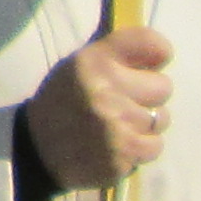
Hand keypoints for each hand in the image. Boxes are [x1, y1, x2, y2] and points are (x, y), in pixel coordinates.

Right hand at [26, 28, 175, 193]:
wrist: (37, 148)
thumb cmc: (64, 100)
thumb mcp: (80, 64)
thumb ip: (118, 53)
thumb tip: (164, 53)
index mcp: (94, 62)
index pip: (150, 43)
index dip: (157, 54)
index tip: (151, 64)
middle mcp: (106, 92)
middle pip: (163, 87)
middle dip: (148, 95)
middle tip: (125, 102)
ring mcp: (116, 128)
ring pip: (161, 119)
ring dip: (145, 124)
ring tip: (120, 126)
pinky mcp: (121, 157)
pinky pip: (154, 147)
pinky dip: (140, 149)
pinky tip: (118, 146)